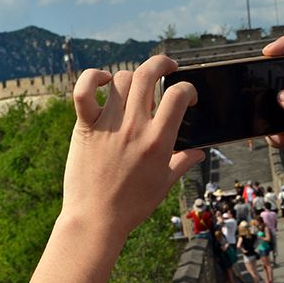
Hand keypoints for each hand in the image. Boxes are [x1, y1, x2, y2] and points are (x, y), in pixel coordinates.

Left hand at [65, 58, 204, 239]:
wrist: (96, 220)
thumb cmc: (131, 205)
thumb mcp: (164, 185)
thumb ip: (182, 163)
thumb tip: (198, 152)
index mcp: (158, 141)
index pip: (178, 95)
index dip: (187, 89)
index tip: (187, 96)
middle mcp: (134, 127)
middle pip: (148, 74)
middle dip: (162, 63)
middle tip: (168, 67)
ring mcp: (108, 125)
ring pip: (121, 79)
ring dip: (132, 77)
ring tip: (136, 88)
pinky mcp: (86, 127)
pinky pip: (85, 91)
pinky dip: (93, 79)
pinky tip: (103, 82)